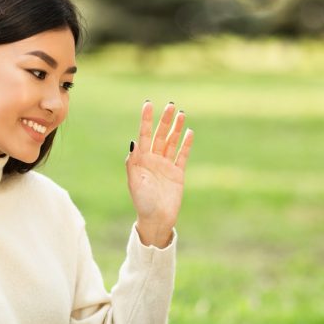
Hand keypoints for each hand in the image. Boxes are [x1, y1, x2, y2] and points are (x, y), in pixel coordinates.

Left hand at [126, 101, 192, 246]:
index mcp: (141, 160)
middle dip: (165, 120)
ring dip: (176, 129)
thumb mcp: (134, 182)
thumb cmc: (142, 202)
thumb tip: (133, 142)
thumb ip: (133, 162)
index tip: (148, 104)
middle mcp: (153, 160)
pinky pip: (182, 155)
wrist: (156, 219)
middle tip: (171, 105)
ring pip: (171, 142)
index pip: (143, 135)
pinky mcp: (177, 173)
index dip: (146, 120)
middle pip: (159, 135)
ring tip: (181, 113)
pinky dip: (186, 145)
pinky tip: (189, 132)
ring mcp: (166, 165)